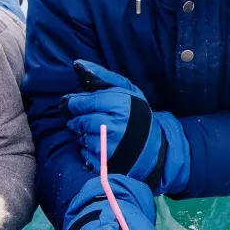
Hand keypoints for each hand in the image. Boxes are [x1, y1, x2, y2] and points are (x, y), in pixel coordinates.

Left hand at [65, 61, 189, 194]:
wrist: (156, 149)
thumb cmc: (137, 115)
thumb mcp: (127, 91)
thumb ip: (102, 77)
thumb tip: (77, 64)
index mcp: (120, 106)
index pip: (85, 102)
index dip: (75, 103)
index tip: (73, 103)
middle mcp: (114, 127)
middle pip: (80, 121)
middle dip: (78, 120)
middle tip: (86, 119)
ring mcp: (109, 148)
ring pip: (82, 138)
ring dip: (83, 135)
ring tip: (97, 133)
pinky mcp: (106, 165)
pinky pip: (85, 155)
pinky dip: (87, 150)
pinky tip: (100, 146)